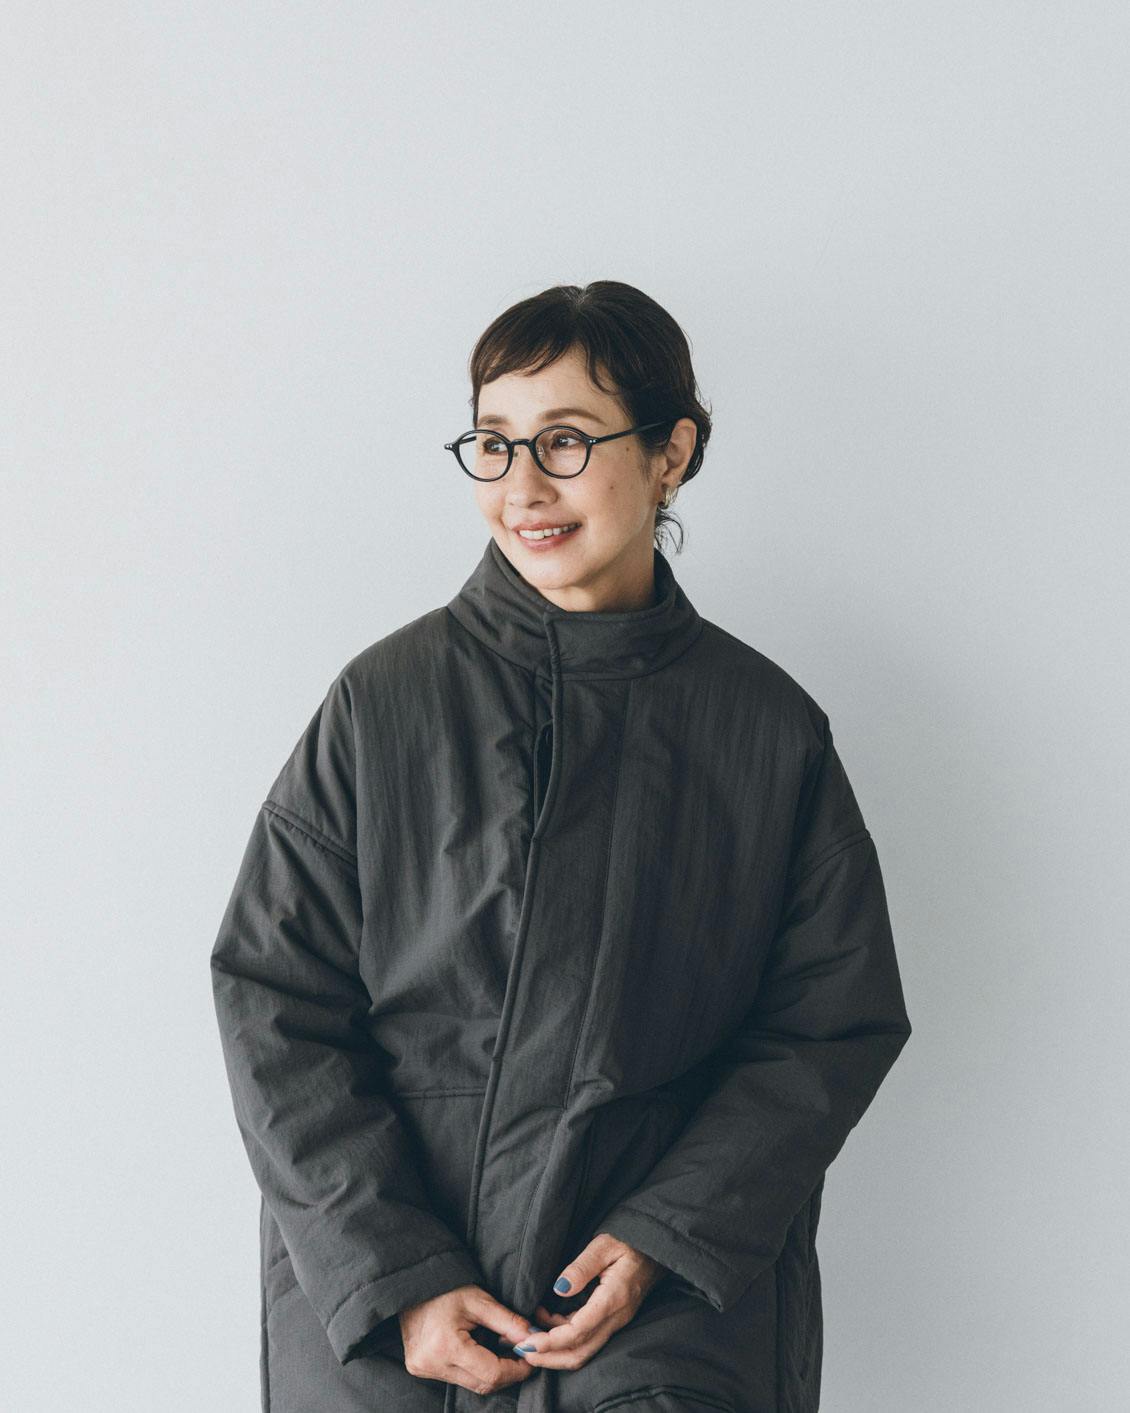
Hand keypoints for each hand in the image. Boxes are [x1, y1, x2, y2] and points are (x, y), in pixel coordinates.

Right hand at [399, 1283, 538, 1394]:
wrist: (412, 1284)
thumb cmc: (446, 1288)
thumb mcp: (480, 1300)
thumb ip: (509, 1322)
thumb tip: (534, 1340)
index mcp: (447, 1346)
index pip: (492, 1374)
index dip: (516, 1370)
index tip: (530, 1359)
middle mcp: (432, 1364)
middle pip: (482, 1384)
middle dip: (506, 1373)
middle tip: (519, 1355)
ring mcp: (424, 1370)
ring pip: (471, 1384)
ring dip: (490, 1372)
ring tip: (498, 1348)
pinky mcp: (420, 1369)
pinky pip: (457, 1378)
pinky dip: (473, 1369)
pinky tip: (478, 1351)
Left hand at [515, 1233, 669, 1371]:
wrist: (656, 1247)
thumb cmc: (630, 1240)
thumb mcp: (604, 1244)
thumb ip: (582, 1266)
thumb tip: (559, 1289)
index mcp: (614, 1299)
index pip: (579, 1332)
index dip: (552, 1342)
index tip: (528, 1343)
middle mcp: (616, 1317)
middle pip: (581, 1352)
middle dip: (549, 1357)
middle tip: (520, 1349)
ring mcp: (616, 1321)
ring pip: (584, 1350)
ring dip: (554, 1350)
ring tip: (526, 1336)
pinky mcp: (612, 1319)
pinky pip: (587, 1338)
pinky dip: (563, 1338)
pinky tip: (545, 1323)